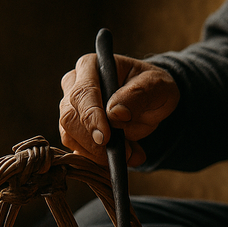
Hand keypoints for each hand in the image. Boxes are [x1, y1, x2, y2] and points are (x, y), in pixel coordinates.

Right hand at [59, 54, 179, 166]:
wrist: (151, 103)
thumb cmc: (152, 87)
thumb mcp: (157, 86)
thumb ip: (138, 95)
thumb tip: (115, 112)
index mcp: (90, 66)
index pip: (82, 93)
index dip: (92, 118)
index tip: (106, 138)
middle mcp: (74, 85)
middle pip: (70, 117)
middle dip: (94, 141)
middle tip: (125, 152)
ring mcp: (71, 109)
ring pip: (70, 136)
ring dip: (99, 154)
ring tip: (132, 154)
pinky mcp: (74, 131)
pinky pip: (77, 150)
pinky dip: (99, 160)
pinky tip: (123, 158)